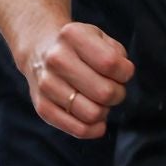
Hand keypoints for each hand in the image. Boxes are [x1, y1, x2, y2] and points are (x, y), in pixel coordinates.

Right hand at [22, 22, 132, 138]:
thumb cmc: (79, 48)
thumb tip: (118, 81)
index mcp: (71, 35)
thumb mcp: (99, 37)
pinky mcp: (42, 107)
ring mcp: (46, 84)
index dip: (124, 72)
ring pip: (93, 114)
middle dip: (117, 94)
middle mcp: (55, 58)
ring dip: (104, 110)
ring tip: (97, 99)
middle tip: (110, 87)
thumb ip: (117, 55)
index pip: (111, 63)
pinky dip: (94, 128)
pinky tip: (93, 117)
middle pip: (105, 92)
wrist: (40, 50)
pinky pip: (79, 130)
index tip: (119, 70)